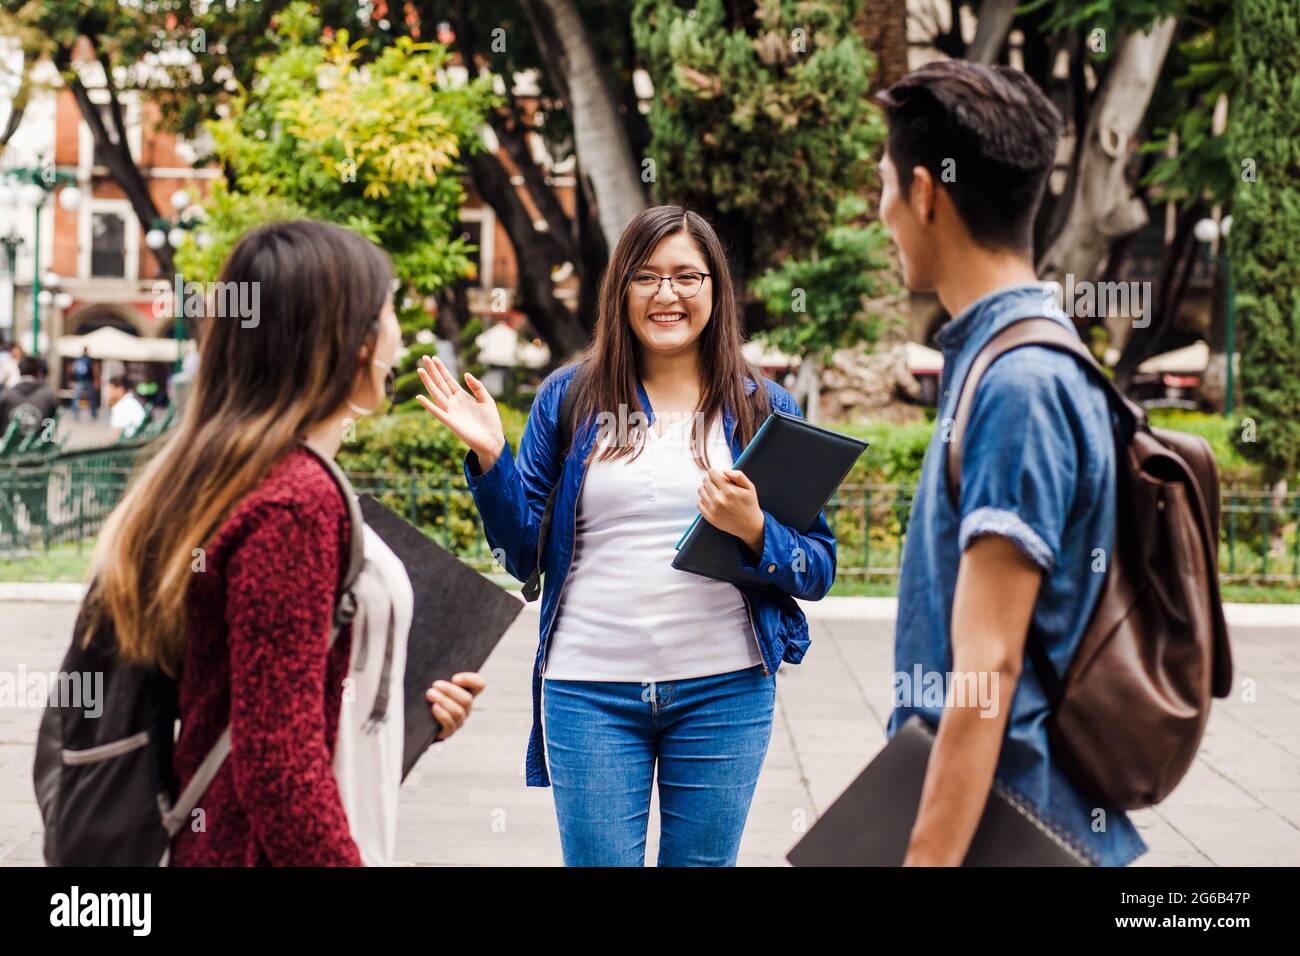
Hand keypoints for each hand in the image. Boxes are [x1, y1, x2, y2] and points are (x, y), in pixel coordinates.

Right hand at [417, 356, 506, 470]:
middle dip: (432, 371)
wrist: (492, 440)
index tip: (434, 358)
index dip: (442, 369)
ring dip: (428, 383)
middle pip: (440, 384)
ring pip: (436, 394)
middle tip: (423, 358)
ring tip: (420, 371)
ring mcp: (451, 411)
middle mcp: (454, 402)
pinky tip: (419, 397)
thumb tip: (466, 374)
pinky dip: (428, 405)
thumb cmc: (490, 422)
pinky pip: (437, 412)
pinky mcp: (450, 422)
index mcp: (462, 396)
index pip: (449, 380)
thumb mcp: (487, 400)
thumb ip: (477, 387)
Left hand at [425, 672, 486, 740]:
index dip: (470, 680)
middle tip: (435, 685)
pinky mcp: (448, 732)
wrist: (419, 722)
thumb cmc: (427, 698)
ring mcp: (459, 721)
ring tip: (429, 694)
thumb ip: (440, 680)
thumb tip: (433, 665)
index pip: (479, 684)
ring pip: (458, 711)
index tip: (454, 678)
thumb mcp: (436, 687)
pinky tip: (434, 707)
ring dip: (443, 701)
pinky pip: (450, 724)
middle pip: (467, 699)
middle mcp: (466, 708)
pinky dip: (442, 714)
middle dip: (450, 691)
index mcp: (466, 693)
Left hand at [697, 468, 764, 555]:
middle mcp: (719, 500)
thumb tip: (724, 471)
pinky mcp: (710, 517)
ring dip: (707, 489)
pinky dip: (705, 500)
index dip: (716, 472)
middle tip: (719, 484)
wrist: (750, 526)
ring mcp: (713, 509)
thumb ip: (738, 475)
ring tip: (716, 492)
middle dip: (711, 479)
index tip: (719, 476)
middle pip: (705, 480)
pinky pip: (699, 503)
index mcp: (729, 491)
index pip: (712, 473)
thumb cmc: (750, 505)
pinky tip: (713, 502)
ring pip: (701, 490)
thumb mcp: (750, 487)